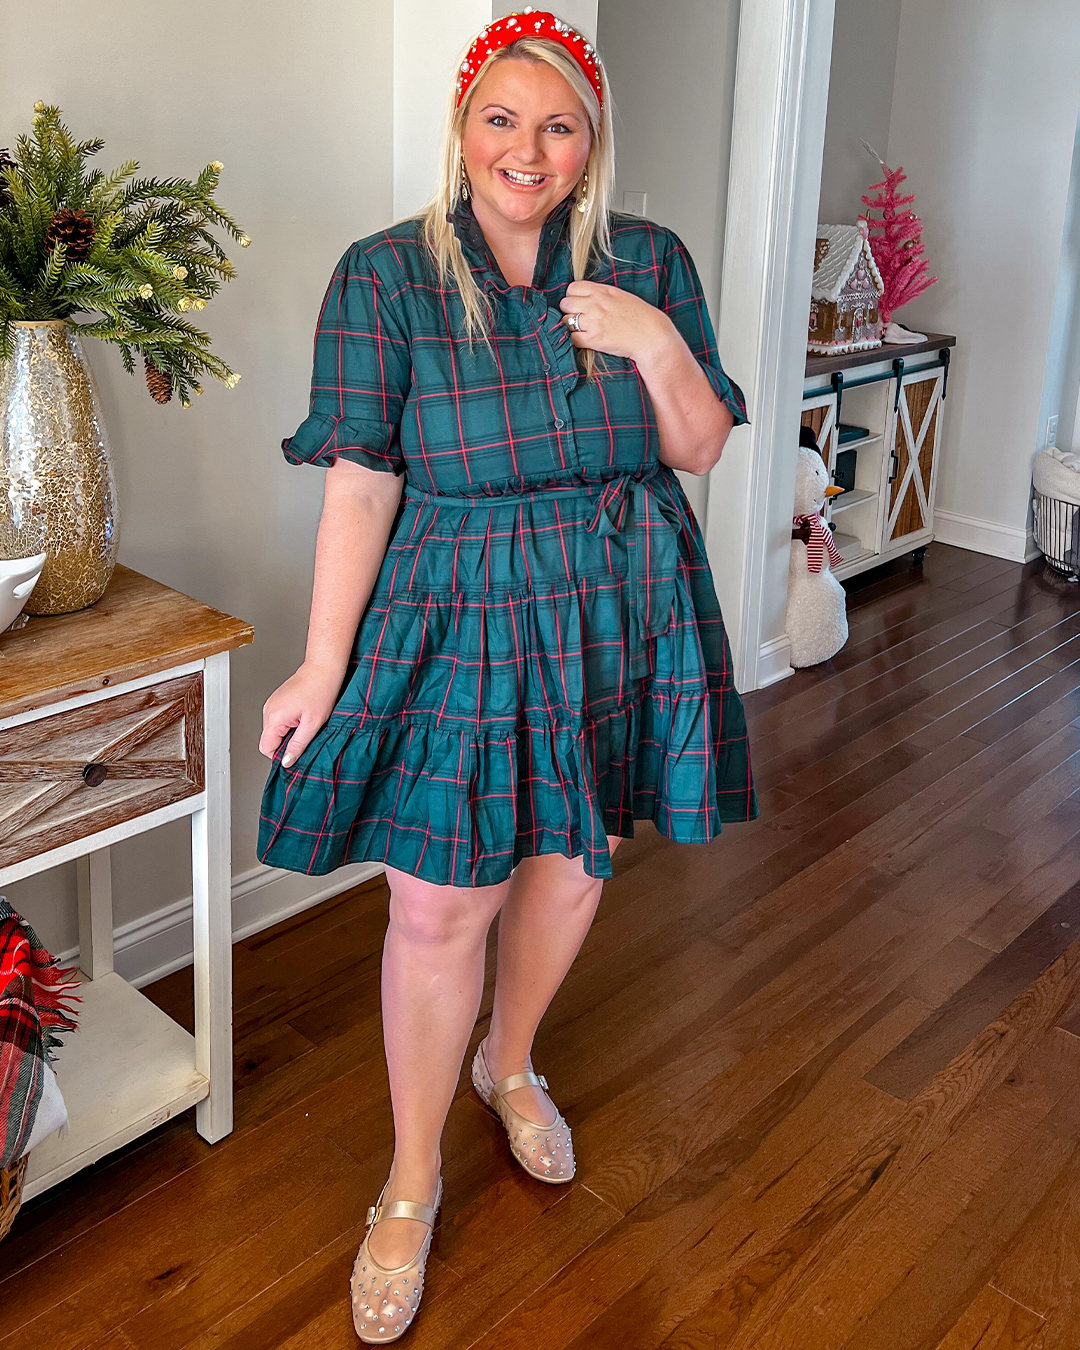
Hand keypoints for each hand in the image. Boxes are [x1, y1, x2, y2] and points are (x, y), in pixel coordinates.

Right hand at [259, 661, 343, 767]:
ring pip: (275, 731)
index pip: (266, 748)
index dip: (281, 755)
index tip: (296, 752)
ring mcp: (272, 704)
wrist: (323, 668)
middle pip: (270, 740)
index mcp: (274, 717)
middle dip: (287, 743)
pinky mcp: (278, 701)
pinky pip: (279, 721)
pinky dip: (290, 723)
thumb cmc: (321, 690)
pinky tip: (304, 715)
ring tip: (306, 722)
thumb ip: (298, 745)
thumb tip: (287, 761)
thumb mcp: (313, 724)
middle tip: (306, 734)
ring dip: (290, 733)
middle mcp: (269, 710)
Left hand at [558, 281, 675, 364]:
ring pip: (566, 321)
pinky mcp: (594, 339)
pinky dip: (575, 340)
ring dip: (570, 326)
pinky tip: (584, 340)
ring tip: (581, 330)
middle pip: (565, 303)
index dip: (573, 296)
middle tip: (578, 317)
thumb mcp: (620, 296)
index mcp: (602, 291)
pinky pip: (572, 338)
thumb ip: (602, 294)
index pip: (572, 288)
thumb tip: (586, 296)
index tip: (578, 303)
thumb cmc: (640, 316)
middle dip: (569, 310)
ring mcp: (593, 321)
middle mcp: (595, 304)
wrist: (651, 335)